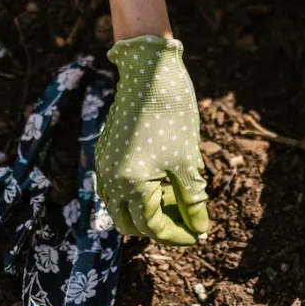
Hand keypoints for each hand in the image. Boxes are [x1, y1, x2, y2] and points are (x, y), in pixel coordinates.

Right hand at [96, 35, 208, 244]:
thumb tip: (200, 228)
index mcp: (130, 184)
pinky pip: (116, 188)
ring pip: (120, 207)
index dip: (178, 235)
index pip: (152, 227)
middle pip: (131, 224)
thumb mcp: (187, 160)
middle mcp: (110, 179)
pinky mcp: (105, 153)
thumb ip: (192, 199)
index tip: (199, 234)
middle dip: (159, 228)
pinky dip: (137, 194)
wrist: (148, 70)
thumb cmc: (172, 113)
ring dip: (146, 212)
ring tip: (176, 200)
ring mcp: (104, 166)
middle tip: (187, 222)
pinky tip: (162, 182)